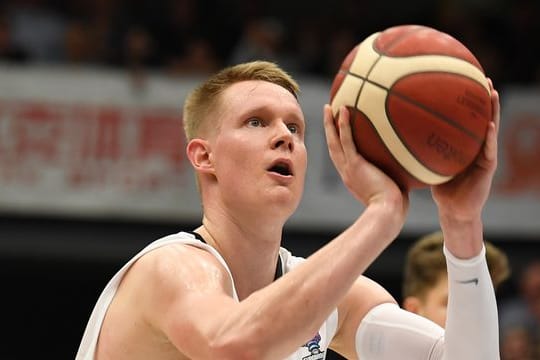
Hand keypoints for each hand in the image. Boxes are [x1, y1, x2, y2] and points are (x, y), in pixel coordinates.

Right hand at [323, 104, 407, 214]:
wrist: (388, 213)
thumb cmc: (395, 207)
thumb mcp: (393, 188)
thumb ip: (397, 176)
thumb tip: (414, 167)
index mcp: (353, 178)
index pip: (342, 158)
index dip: (338, 143)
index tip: (338, 132)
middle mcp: (346, 172)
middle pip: (332, 147)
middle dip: (329, 130)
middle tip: (327, 113)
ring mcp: (348, 168)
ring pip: (334, 142)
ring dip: (329, 123)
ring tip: (328, 106)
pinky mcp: (355, 165)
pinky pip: (347, 141)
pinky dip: (343, 125)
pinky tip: (343, 109)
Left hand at [431, 79, 499, 221]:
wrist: (454, 210)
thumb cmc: (440, 187)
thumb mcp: (427, 164)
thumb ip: (418, 149)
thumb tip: (392, 135)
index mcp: (464, 143)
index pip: (466, 117)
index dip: (466, 100)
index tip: (463, 78)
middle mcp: (476, 145)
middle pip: (481, 117)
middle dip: (483, 97)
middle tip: (483, 76)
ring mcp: (484, 155)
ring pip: (491, 128)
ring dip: (493, 111)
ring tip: (492, 93)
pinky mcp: (488, 168)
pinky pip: (489, 150)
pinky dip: (490, 137)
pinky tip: (489, 125)